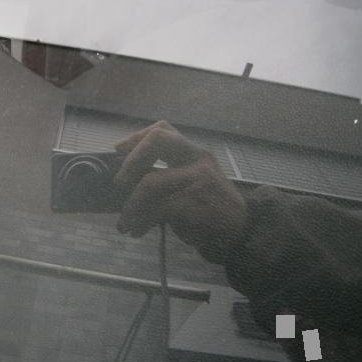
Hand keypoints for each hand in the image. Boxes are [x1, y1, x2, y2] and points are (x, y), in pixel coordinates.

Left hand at [114, 121, 246, 263]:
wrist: (242, 232)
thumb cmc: (211, 208)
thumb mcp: (194, 181)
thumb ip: (169, 172)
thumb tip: (127, 175)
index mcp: (195, 152)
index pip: (163, 130)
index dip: (137, 137)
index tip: (118, 149)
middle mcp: (198, 159)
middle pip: (158, 140)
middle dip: (132, 160)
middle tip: (119, 183)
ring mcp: (198, 179)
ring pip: (150, 182)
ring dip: (131, 206)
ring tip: (124, 223)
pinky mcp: (194, 203)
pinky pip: (157, 208)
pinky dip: (141, 220)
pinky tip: (137, 230)